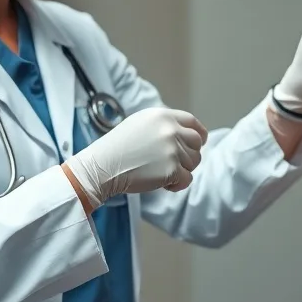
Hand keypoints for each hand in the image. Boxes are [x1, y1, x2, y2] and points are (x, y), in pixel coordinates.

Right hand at [64, 107, 207, 207]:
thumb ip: (164, 125)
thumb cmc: (118, 147)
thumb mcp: (141, 124)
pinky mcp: (171, 169)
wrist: (102, 166)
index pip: (193, 123)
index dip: (199, 134)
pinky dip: (177, 185)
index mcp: (163, 116)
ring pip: (194, 163)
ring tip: (160, 173)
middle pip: (197, 144)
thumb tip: (186, 135)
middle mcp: (170, 130)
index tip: (200, 143)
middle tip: (173, 165)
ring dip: (181, 171)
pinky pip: (187, 179)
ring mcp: (172, 149)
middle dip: (189, 156)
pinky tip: (162, 184)